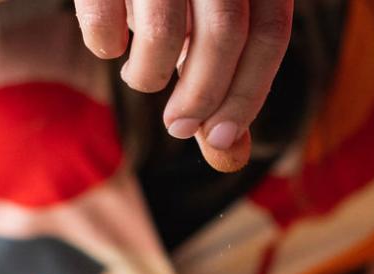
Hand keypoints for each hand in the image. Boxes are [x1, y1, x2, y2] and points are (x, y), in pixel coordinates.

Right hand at [73, 0, 292, 169]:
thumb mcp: (206, 30)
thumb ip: (223, 84)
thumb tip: (231, 154)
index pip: (268, 33)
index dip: (248, 93)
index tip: (220, 137)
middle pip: (225, 33)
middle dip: (202, 95)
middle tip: (178, 126)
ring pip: (166, 30)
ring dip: (151, 76)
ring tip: (141, 78)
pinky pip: (105, 19)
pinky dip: (105, 44)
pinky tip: (108, 45)